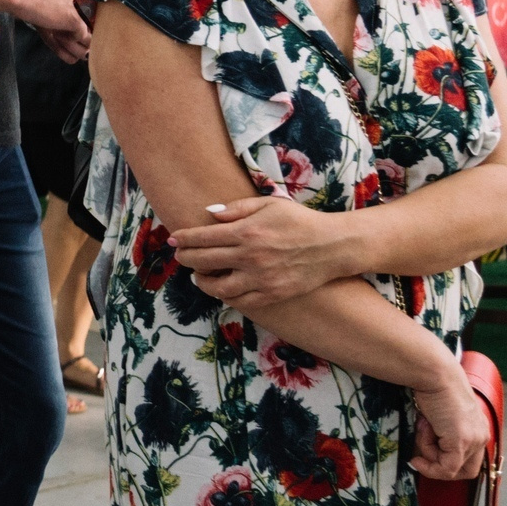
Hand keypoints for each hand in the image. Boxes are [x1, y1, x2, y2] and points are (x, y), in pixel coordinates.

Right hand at [8, 0, 89, 60]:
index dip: (92, 7)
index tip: (85, 14)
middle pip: (99, 10)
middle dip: (92, 21)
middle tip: (83, 27)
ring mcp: (82, 5)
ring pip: (94, 25)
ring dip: (85, 32)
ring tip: (75, 35)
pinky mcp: (75, 19)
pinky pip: (83, 35)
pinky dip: (75, 38)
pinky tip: (64, 34)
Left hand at [171, 195, 351, 304]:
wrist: (332, 246)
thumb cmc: (299, 221)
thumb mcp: (268, 204)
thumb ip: (236, 208)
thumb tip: (209, 214)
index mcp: (246, 232)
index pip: (202, 238)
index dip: (183, 239)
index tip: (173, 239)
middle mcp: (250, 257)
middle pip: (203, 262)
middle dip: (185, 258)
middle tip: (180, 256)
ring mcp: (261, 279)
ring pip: (218, 288)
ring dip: (202, 282)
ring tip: (199, 276)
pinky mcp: (272, 295)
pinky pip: (241, 301)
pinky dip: (226, 296)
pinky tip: (222, 288)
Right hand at [409, 361, 490, 481]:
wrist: (435, 374)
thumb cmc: (435, 385)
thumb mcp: (442, 412)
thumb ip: (442, 430)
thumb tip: (427, 447)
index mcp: (479, 426)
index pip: (471, 458)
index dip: (448, 462)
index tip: (426, 456)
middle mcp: (481, 435)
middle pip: (467, 471)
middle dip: (441, 467)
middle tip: (420, 457)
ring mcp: (473, 440)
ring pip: (451, 468)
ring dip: (429, 455)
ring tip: (421, 429)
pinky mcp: (461, 443)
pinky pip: (445, 468)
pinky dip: (429, 466)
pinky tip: (416, 456)